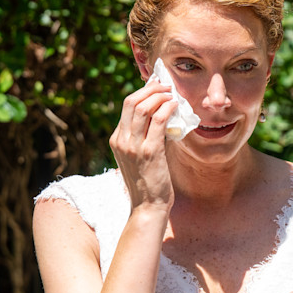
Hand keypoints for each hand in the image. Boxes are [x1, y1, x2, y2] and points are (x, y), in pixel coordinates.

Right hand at [108, 80, 178, 211]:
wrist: (148, 206)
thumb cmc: (148, 182)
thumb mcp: (137, 156)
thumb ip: (141, 138)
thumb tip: (157, 116)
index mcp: (117, 140)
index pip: (127, 106)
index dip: (143, 92)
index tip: (157, 86)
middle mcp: (122, 140)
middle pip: (132, 101)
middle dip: (151, 89)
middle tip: (165, 86)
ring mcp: (134, 146)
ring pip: (144, 108)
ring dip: (160, 96)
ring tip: (172, 94)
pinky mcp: (150, 152)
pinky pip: (158, 121)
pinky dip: (168, 108)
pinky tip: (175, 106)